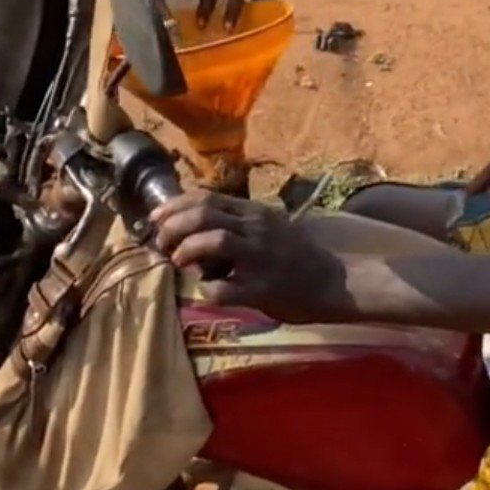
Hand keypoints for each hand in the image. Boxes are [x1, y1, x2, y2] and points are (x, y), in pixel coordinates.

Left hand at [152, 190, 348, 321]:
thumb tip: (194, 226)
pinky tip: (207, 291)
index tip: (155, 217)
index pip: (206, 197)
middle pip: (203, 214)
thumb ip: (238, 222)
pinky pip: (224, 288)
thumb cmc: (298, 255)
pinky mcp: (262, 288)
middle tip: (162, 242)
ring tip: (178, 260)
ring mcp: (259, 258)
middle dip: (173, 226)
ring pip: (213, 240)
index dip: (175, 205)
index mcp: (254, 213)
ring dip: (187, 249)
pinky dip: (207, 289)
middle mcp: (255, 229)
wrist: (334, 281)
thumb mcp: (269, 226)